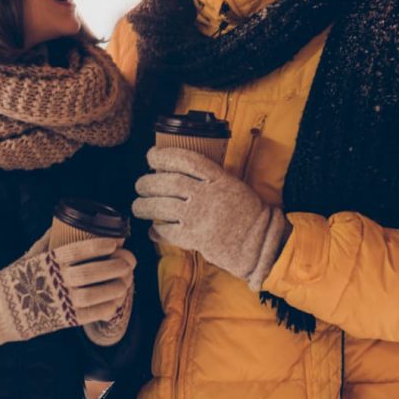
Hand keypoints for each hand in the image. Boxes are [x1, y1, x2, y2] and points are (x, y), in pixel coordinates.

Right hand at [0, 237, 135, 348]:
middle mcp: (56, 281)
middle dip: (116, 265)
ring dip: (117, 286)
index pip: (78, 250)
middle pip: (93, 272)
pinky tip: (118, 299)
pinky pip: (93, 314)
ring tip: (127, 279)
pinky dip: (109, 306)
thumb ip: (46, 241)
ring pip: (96, 294)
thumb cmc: (16, 279)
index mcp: (48, 262)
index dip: (100, 245)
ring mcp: (61, 302)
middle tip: (130, 260)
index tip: (116, 241)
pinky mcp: (66, 320)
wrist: (1, 311)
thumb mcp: (29, 256)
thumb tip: (59, 223)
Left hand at [132, 146, 286, 290]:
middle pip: (169, 182)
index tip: (151, 155)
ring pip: (163, 206)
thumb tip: (176, 172)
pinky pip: (169, 232)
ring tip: (138, 206)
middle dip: (148, 182)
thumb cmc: (247, 213)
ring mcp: (200, 217)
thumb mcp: (232, 185)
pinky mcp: (197, 238)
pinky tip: (153, 230)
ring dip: (145, 206)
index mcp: (218, 178)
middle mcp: (207, 195)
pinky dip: (157, 230)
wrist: (260, 242)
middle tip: (139, 185)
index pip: (186, 160)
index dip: (164, 155)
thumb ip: (208, 178)